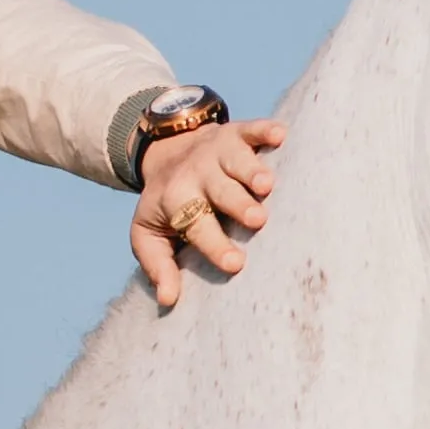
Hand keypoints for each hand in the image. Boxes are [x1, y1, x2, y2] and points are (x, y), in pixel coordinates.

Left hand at [131, 115, 283, 308]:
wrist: (167, 150)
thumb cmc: (168, 204)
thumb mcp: (149, 234)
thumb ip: (157, 265)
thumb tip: (167, 300)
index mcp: (176, 200)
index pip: (194, 223)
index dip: (213, 244)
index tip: (234, 264)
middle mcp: (197, 174)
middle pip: (219, 190)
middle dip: (237, 204)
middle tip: (257, 220)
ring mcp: (218, 150)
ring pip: (237, 159)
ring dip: (252, 170)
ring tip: (267, 185)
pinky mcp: (236, 132)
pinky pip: (251, 128)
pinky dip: (265, 130)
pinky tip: (280, 135)